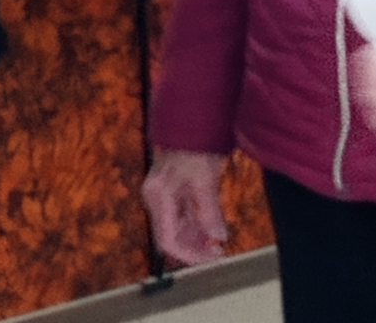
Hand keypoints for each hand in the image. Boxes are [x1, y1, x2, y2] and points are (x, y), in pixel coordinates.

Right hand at [142, 148, 227, 265]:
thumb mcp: (205, 180)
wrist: (190, 119)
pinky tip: (211, 226)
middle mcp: (155, 198)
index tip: (212, 257)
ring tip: (218, 239)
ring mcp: (161, 194)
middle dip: (195, 246)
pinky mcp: (170, 189)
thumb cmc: (195, 145)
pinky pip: (181, 214)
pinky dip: (196, 223)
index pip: (168, 240)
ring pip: (177, 227)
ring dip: (197, 237)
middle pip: (171, 236)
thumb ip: (210, 211)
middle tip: (219, 250)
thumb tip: (219, 237)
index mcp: (159, 197)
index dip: (190, 255)